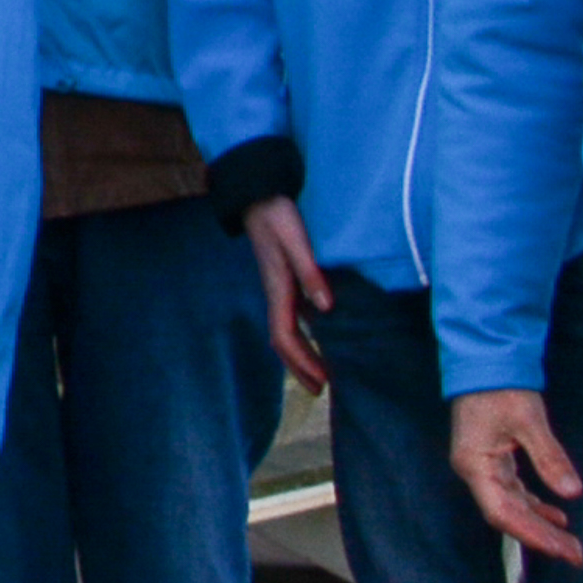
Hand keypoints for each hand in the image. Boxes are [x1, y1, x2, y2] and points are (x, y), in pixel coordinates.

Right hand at [244, 195, 333, 395]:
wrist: (257, 192)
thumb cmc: (277, 214)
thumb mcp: (296, 241)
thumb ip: (310, 273)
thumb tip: (326, 309)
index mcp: (277, 289)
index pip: (284, 337)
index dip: (302, 362)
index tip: (323, 382)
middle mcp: (276, 293)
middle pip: (283, 341)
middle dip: (301, 367)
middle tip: (323, 389)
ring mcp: (279, 287)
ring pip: (287, 330)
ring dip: (302, 354)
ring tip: (322, 371)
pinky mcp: (284, 278)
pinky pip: (292, 316)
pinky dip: (305, 334)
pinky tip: (321, 334)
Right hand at [449, 385, 582, 567]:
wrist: (484, 363)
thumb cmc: (501, 388)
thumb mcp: (529, 420)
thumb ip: (549, 457)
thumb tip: (573, 493)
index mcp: (476, 465)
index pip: (502, 512)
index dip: (533, 534)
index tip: (563, 548)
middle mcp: (475, 472)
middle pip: (508, 515)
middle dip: (542, 537)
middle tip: (576, 555)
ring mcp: (483, 468)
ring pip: (512, 507)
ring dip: (541, 526)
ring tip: (571, 544)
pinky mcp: (492, 462)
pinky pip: (514, 494)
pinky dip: (535, 507)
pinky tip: (557, 516)